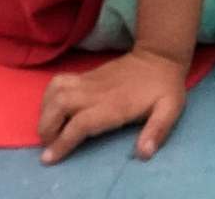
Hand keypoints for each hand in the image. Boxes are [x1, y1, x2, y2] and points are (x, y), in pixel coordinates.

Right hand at [36, 49, 189, 164]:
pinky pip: (59, 82)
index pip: (80, 123)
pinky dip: (48, 96)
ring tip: (47, 128)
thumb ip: (157, 131)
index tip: (49, 158)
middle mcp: (96, 92)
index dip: (62, 142)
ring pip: (55, 90)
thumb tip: (144, 153)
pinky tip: (52, 109)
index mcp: (114, 105)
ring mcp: (89, 81)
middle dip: (47, 127)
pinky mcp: (87, 75)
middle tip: (48, 145)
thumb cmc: (164, 87)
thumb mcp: (169, 109)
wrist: (160, 55)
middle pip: (59, 105)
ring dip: (45, 111)